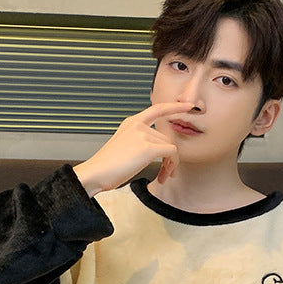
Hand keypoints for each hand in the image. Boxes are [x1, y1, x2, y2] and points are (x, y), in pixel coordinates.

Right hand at [73, 102, 192, 196]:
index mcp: (131, 123)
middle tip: (165, 173)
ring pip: (170, 147)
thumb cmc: (107, 167)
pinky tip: (163, 176)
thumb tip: (160, 152)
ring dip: (170, 165)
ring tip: (162, 177)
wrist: (95, 174)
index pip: (157, 109)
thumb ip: (140, 143)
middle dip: (169, 157)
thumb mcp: (124, 148)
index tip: (187, 107)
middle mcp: (137, 125)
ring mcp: (142, 135)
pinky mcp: (148, 148)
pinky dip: (171, 166)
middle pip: (166, 138)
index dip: (174, 106)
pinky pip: (171, 154)